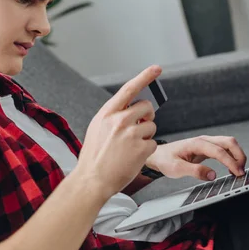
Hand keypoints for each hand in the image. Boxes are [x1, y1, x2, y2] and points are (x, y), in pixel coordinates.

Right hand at [75, 65, 161, 199]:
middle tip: (140, 127)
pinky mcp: (141, 149)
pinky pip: (153, 143)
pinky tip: (134, 157)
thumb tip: (132, 108)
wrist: (92, 180)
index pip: (129, 89)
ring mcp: (131, 135)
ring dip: (146, 135)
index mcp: (107, 113)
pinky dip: (147, 150)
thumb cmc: (94, 156)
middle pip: (147, 107)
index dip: (145, 76)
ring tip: (131, 147)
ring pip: (152, 126)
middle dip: (147, 116)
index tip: (156, 68)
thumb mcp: (97, 128)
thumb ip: (114, 115)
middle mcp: (120, 120)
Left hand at [145, 135, 246, 180]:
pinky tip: (231, 168)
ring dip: (237, 156)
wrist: (159, 155)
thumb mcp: (177, 169)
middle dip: (239, 155)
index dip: (231, 162)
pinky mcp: (207, 148)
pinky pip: (224, 149)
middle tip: (241, 172)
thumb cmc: (166, 160)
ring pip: (228, 144)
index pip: (219, 151)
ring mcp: (206, 143)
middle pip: (229, 142)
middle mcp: (204, 140)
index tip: (238, 173)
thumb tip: (212, 175)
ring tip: (238, 171)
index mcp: (197, 144)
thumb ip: (195, 171)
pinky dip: (232, 157)